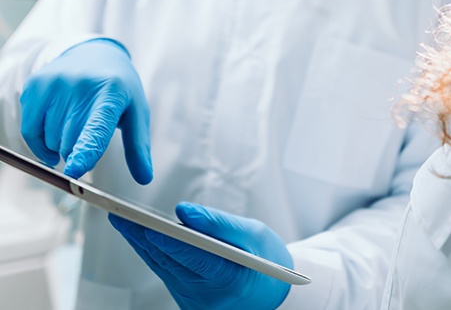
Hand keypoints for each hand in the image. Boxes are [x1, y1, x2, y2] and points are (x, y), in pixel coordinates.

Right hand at [20, 38, 151, 182]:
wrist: (93, 53)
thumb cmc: (118, 90)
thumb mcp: (135, 112)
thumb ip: (137, 146)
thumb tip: (145, 178)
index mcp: (112, 92)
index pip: (97, 127)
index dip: (86, 150)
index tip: (75, 172)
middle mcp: (81, 85)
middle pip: (70, 142)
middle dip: (79, 150)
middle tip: (91, 133)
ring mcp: (55, 83)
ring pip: (50, 141)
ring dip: (61, 144)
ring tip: (76, 121)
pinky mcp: (35, 86)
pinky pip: (30, 131)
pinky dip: (40, 143)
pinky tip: (55, 133)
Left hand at [109, 202, 291, 309]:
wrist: (270, 294)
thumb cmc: (265, 259)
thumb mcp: (254, 234)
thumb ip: (219, 223)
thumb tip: (183, 211)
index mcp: (231, 279)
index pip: (195, 260)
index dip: (170, 243)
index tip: (149, 227)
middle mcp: (207, 296)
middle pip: (170, 262)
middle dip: (144, 237)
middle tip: (120, 213)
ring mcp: (193, 301)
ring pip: (162, 266)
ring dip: (141, 242)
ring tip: (121, 217)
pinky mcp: (185, 299)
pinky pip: (165, 271)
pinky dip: (152, 251)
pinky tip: (139, 234)